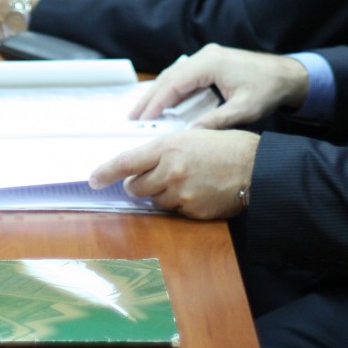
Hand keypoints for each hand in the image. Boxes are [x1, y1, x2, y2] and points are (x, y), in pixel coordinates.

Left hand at [88, 129, 259, 219]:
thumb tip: (142, 163)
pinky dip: (178, 203)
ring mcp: (181, 193)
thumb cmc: (224, 146)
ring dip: (160, 194)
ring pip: (154, 200)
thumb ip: (164, 150)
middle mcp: (171, 170)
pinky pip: (173, 211)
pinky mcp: (192, 211)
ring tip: (183, 180)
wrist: (254, 166)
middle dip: (138, 184)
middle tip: (152, 177)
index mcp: (168, 146)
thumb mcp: (190, 136)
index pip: (127, 161)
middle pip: (135, 186)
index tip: (93, 178)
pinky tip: (196, 191)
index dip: (106, 171)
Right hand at [129, 45, 309, 127]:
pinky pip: (184, 76)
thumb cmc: (268, 90)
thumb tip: (191, 135)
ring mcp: (207, 57)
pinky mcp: (210, 62)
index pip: (175, 83)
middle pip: (169, 77)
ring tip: (141, 113)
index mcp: (211, 63)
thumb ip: (217, 121)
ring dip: (158, 93)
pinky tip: (164, 104)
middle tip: (132, 117)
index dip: (157, 102)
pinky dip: (171, 90)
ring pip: (174, 75)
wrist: (287, 74)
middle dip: (150, 97)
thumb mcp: (244, 109)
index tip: (142, 119)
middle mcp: (205, 56)